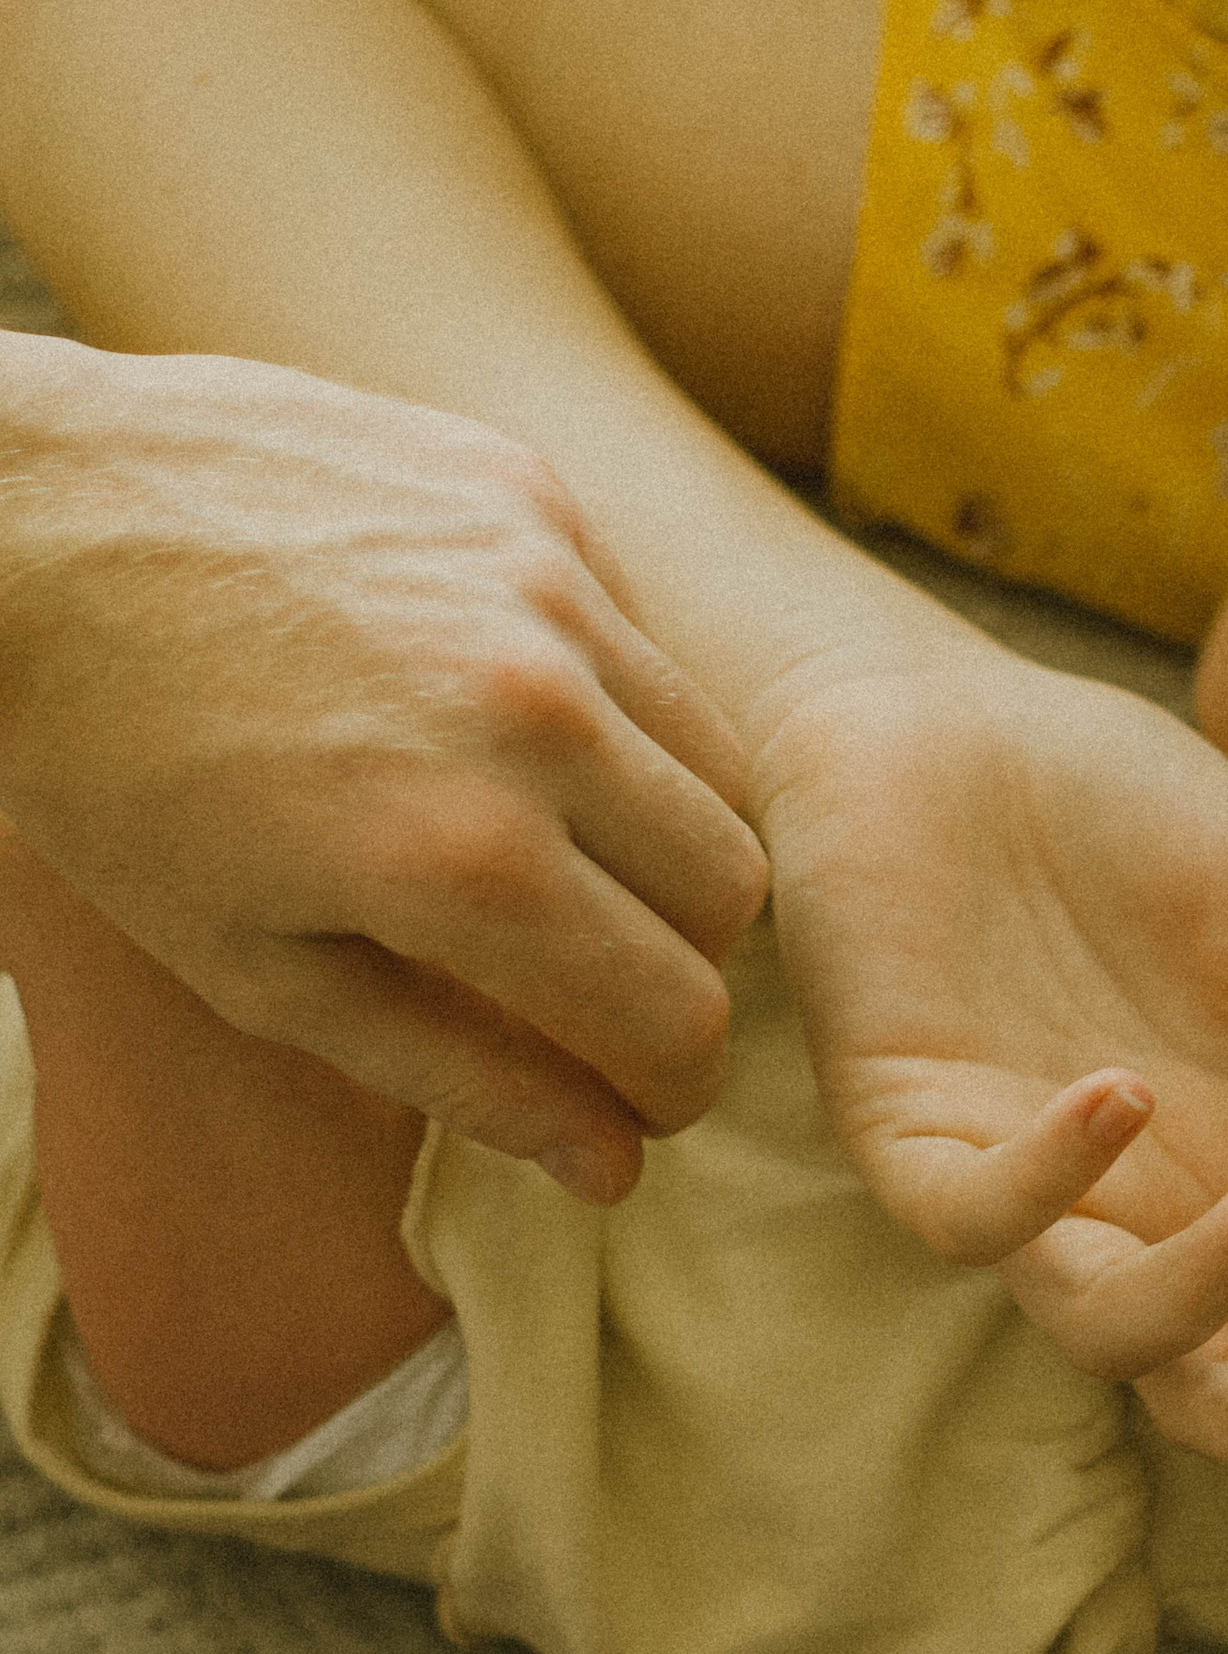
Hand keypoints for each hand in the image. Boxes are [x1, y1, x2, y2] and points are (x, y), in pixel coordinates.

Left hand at [0, 335, 768, 1198]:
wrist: (15, 527)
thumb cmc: (108, 771)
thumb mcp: (259, 970)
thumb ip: (460, 1075)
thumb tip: (615, 1164)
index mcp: (465, 857)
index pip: (680, 1014)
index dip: (671, 1083)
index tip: (639, 1096)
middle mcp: (535, 711)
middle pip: (730, 886)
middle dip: (681, 958)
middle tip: (601, 976)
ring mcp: (543, 581)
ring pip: (710, 753)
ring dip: (655, 825)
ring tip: (545, 840)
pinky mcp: (528, 490)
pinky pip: (636, 632)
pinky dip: (598, 697)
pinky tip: (483, 703)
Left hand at [744, 633, 1227, 1621]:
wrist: (930, 710)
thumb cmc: (1101, 804)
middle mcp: (1128, 1206)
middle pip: (1206, 1385)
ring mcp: (1014, 1177)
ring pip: (1097, 1322)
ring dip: (1200, 1296)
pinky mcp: (905, 1125)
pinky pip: (971, 1210)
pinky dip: (1052, 1172)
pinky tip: (1123, 1097)